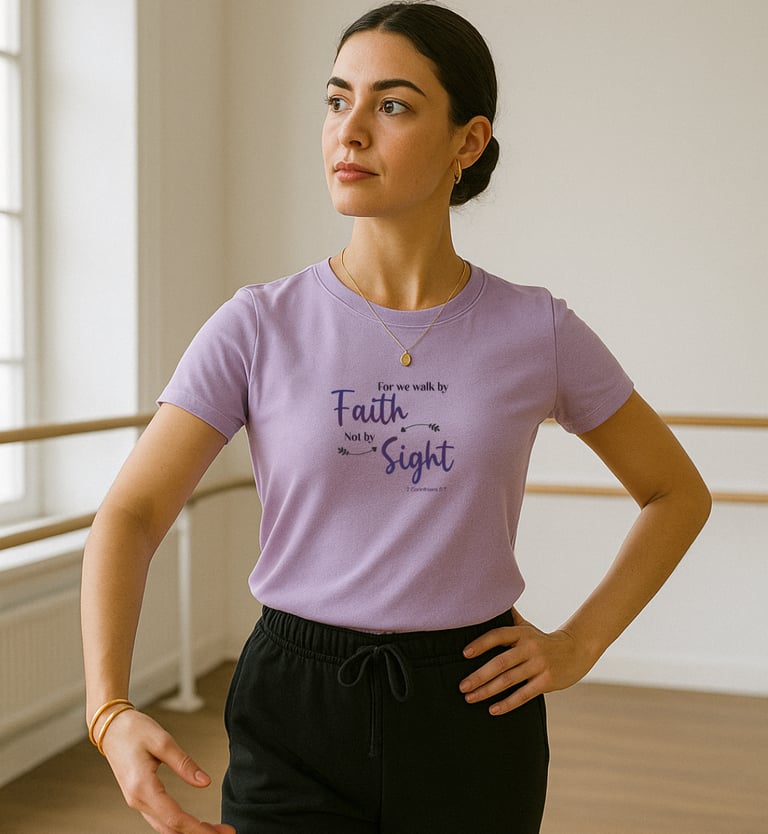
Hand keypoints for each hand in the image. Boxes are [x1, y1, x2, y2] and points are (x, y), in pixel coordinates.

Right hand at [99, 708, 234, 833]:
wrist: (111, 727)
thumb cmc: (134, 730)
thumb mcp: (163, 741)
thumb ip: (184, 764)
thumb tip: (205, 782)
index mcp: (143, 787)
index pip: (174, 818)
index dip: (197, 828)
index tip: (217, 832)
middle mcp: (137, 800)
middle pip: (170, 829)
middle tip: (225, 832)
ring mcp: (137, 800)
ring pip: (164, 827)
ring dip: (189, 831)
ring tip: (214, 829)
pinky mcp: (139, 797)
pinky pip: (159, 818)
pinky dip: (178, 825)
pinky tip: (193, 823)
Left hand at [459, 607, 595, 714]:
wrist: (576, 650)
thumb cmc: (542, 640)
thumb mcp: (527, 627)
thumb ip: (508, 617)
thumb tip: (489, 599)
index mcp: (522, 633)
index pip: (498, 635)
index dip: (481, 644)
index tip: (464, 653)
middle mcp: (530, 648)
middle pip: (500, 663)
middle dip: (479, 676)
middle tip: (462, 686)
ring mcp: (539, 665)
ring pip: (509, 680)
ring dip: (487, 691)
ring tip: (470, 698)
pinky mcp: (547, 681)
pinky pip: (524, 695)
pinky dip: (507, 703)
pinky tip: (493, 710)